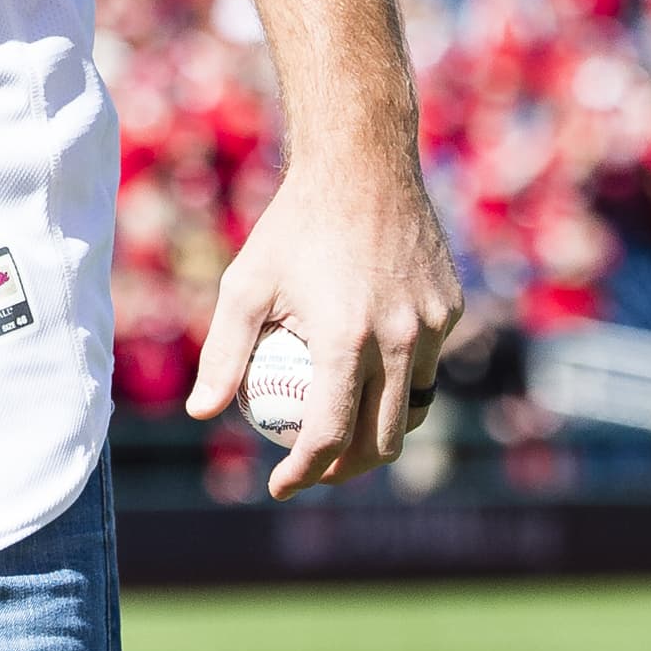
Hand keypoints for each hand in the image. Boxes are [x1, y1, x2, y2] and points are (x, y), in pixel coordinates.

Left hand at [185, 156, 462, 499]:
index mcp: (345, 339)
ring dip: (379, 432)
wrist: (362, 165)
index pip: (329, 436)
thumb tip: (200, 412)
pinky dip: (399, 381)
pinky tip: (368, 375)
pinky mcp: (450, 310)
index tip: (280, 485)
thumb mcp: (245, 284)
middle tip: (315, 470)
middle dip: (347, 471)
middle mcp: (398, 338)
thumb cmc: (293, 226)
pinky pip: (426, 363)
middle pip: (381, 440)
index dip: (303, 473)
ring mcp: (431, 325)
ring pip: (411, 408)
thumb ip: (224, 352)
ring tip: (344, 438)